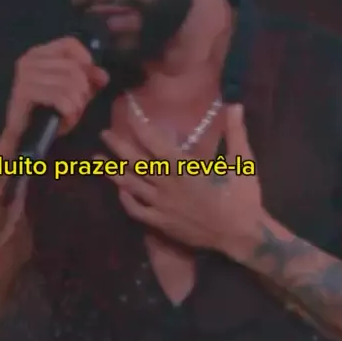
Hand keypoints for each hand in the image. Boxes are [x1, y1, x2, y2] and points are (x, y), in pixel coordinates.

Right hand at [4, 37, 108, 142]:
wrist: (24, 136)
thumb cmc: (47, 112)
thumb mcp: (72, 92)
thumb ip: (88, 80)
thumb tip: (103, 75)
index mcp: (39, 53)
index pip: (68, 43)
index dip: (86, 59)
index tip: (91, 79)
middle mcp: (30, 60)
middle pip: (73, 67)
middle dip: (83, 90)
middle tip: (78, 106)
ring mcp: (25, 75)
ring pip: (70, 83)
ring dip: (77, 104)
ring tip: (72, 114)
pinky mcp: (24, 92)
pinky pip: (60, 97)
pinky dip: (69, 111)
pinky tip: (66, 119)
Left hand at [97, 104, 263, 258]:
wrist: (241, 236)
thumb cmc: (243, 197)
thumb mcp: (243, 162)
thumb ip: (236, 133)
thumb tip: (235, 105)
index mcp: (185, 168)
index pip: (155, 143)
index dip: (140, 127)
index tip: (129, 113)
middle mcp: (167, 185)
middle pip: (136, 163)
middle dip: (118, 147)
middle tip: (103, 134)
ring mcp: (162, 206)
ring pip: (131, 185)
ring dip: (113, 171)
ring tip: (98, 160)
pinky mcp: (162, 223)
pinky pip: (137, 210)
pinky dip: (125, 199)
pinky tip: (119, 190)